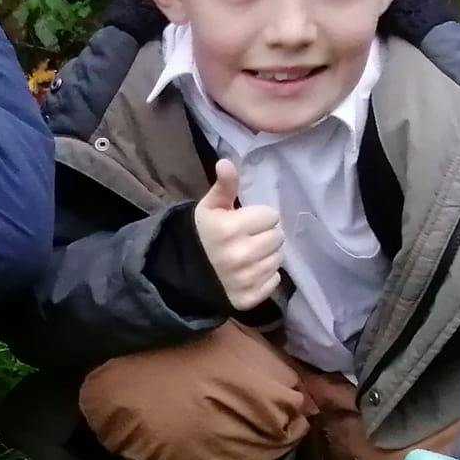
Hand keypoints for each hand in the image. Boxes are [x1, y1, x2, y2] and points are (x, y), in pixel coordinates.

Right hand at [192, 159, 283, 309]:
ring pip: (278, 259)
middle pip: (278, 237)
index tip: (246, 221)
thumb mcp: (209, 207)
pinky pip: (274, 280)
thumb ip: (224, 185)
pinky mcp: (249, 298)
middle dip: (265, 234)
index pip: (271, 216)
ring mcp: (246, 279)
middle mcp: (240, 255)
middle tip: (249, 237)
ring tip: (249, 253)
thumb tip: (226, 162)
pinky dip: (265, 276)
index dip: (259, 216)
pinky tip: (249, 271)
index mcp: (230, 228)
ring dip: (267, 255)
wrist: (181, 273)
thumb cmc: (200, 235)